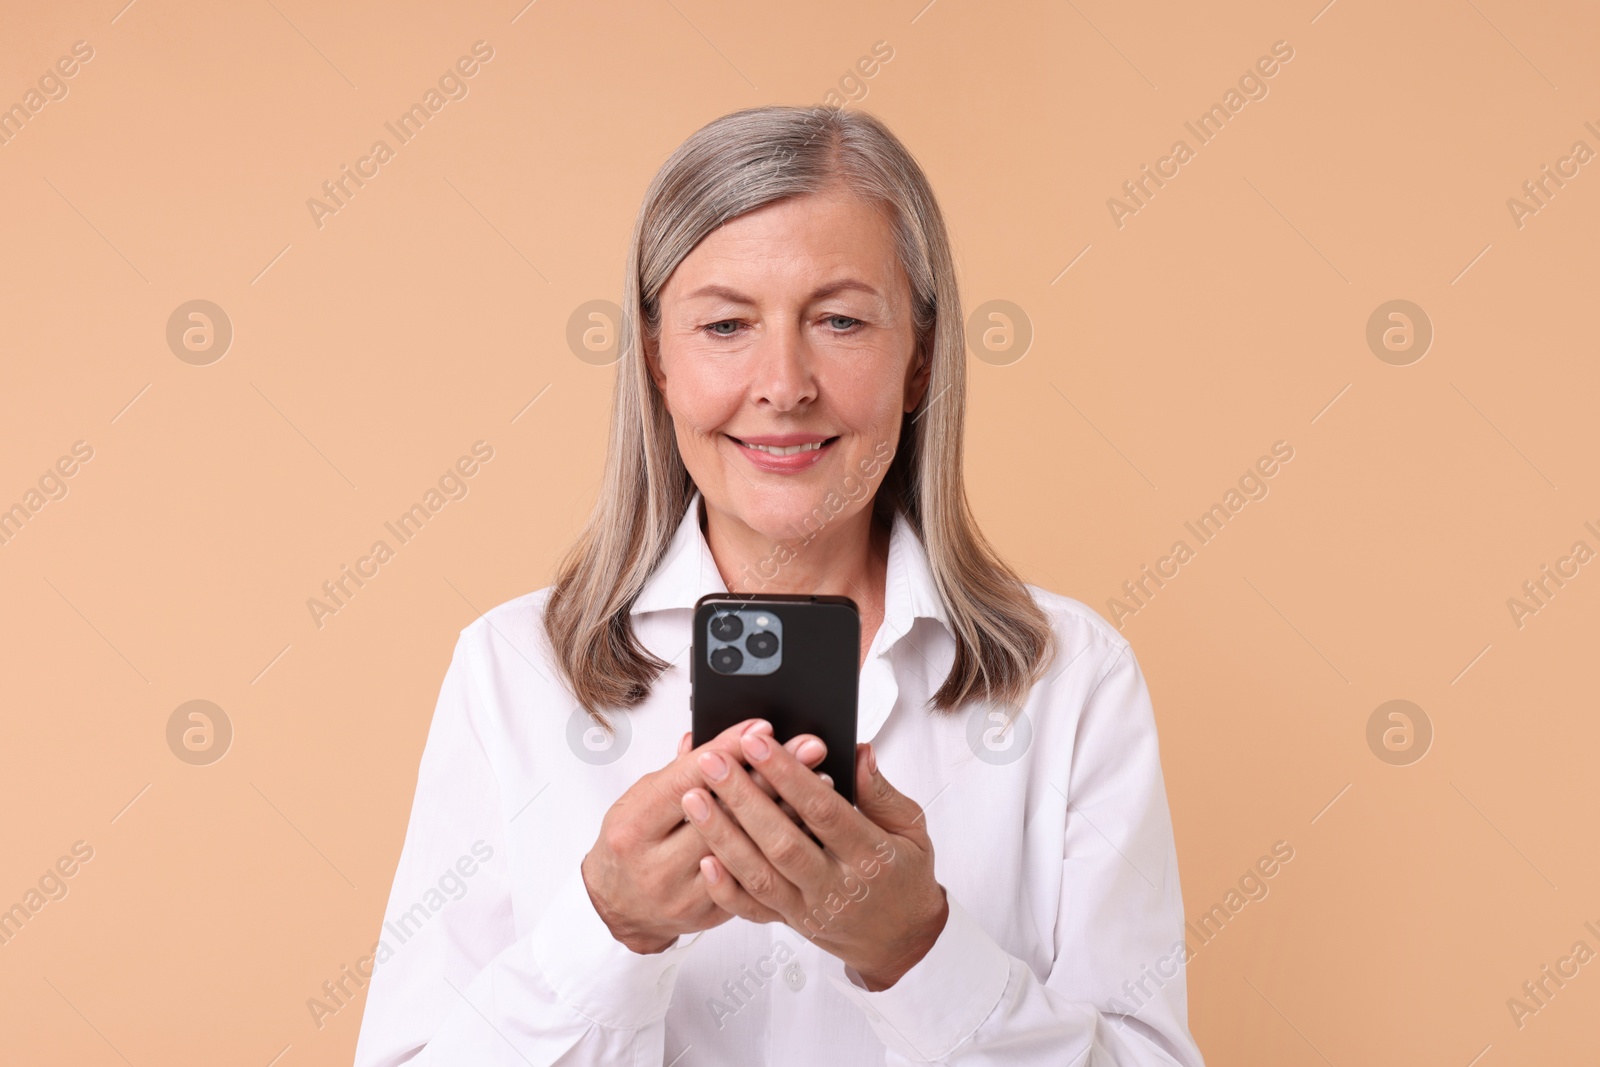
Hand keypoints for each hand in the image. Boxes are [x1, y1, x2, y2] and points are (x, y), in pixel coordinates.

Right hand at [580, 718, 827, 954]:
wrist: (618, 908)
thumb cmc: (631, 841)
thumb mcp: (642, 798)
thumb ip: (682, 769)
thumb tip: (721, 735)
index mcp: (634, 826)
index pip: (687, 778)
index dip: (728, 750)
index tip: (762, 727)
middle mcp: (657, 864)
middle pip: (724, 813)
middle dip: (771, 775)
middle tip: (808, 747)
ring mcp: (685, 895)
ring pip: (747, 849)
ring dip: (788, 812)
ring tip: (820, 782)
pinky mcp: (710, 915)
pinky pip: (755, 882)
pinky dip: (784, 849)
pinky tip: (811, 828)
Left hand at [681, 724, 948, 989]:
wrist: (900, 940)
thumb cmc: (904, 873)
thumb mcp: (910, 827)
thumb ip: (880, 791)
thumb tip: (857, 751)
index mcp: (870, 854)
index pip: (823, 810)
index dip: (788, 775)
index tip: (758, 741)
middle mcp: (837, 885)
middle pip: (782, 841)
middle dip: (743, 798)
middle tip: (712, 760)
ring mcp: (809, 908)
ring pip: (760, 875)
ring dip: (723, 836)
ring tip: (694, 798)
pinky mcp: (790, 923)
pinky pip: (752, 910)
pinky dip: (725, 888)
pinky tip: (703, 857)